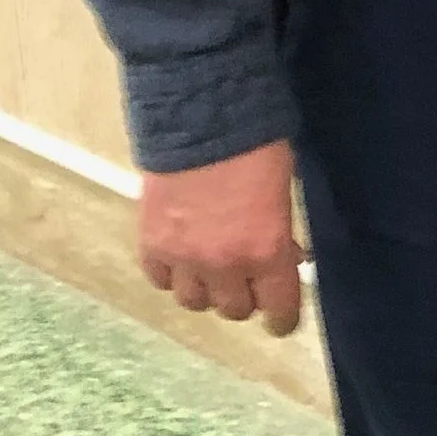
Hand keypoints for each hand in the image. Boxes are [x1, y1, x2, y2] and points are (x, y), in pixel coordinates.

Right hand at [139, 139, 303, 336]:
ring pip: (194, 302)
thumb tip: (285, 258)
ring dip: (207, 289)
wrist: (199, 116)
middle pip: (234, 310)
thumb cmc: (255, 145)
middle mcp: (223, 265)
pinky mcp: (150, 244)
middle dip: (245, 295)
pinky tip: (182, 257)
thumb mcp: (284, 191)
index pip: (277, 310)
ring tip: (212, 267)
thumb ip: (281, 234)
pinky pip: (160, 281)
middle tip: (249, 274)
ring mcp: (183, 257)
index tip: (281, 319)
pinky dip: (172, 275)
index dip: (281, 319)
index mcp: (266, 251)